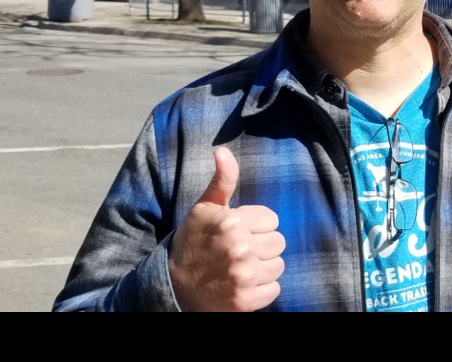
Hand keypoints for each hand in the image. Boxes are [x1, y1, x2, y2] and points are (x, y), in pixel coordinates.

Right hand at [168, 146, 285, 310]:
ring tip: (241, 268)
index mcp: (232, 222)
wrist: (173, 287)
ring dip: (263, 268)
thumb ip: (222, 180)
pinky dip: (262, 289)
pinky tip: (242, 285)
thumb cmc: (193, 243)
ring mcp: (244, 277)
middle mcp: (239, 248)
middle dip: (262, 246)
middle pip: (278, 243)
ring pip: (278, 266)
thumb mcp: (204, 208)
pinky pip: (275, 289)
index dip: (257, 226)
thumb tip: (222, 151)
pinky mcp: (247, 301)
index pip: (272, 220)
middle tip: (239, 252)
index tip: (238, 232)